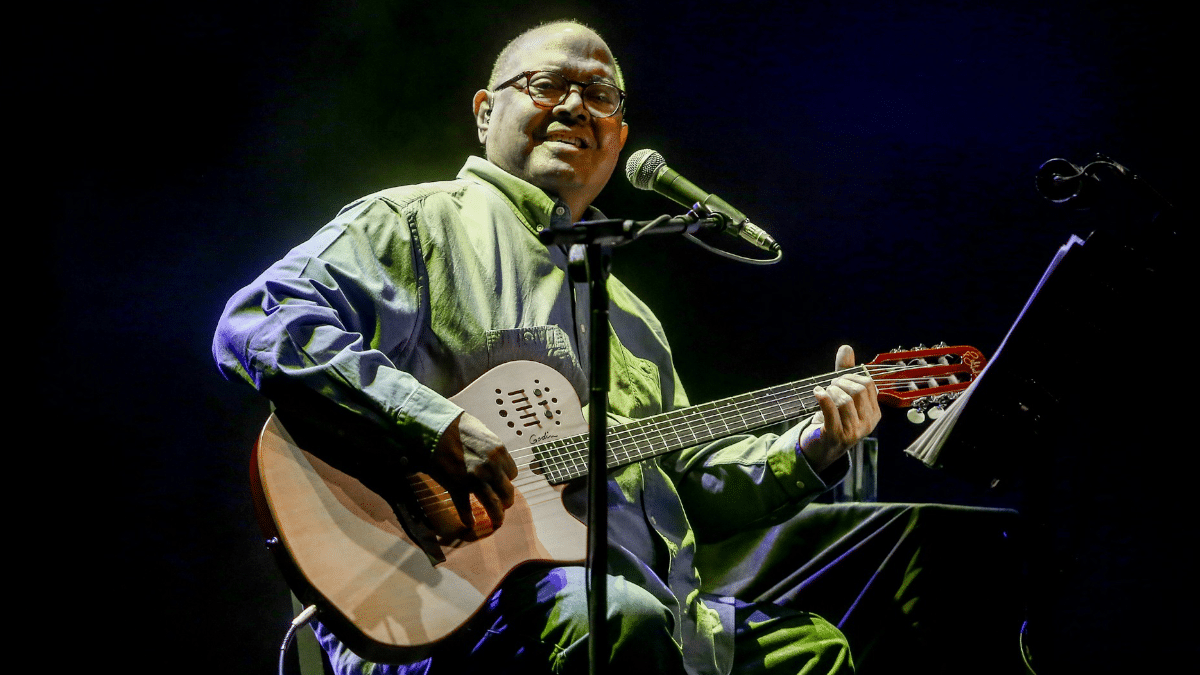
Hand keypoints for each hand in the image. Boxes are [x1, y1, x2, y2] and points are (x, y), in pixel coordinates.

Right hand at [431, 412, 517, 534]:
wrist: (435, 428)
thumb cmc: (457, 427)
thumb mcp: (483, 433)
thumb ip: (492, 448)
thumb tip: (496, 458)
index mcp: (499, 453)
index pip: (512, 473)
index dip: (507, 479)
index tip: (501, 482)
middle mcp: (491, 468)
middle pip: (507, 492)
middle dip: (506, 500)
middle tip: (504, 505)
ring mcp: (475, 480)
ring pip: (493, 504)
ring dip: (496, 515)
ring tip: (497, 521)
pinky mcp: (457, 487)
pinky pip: (465, 507)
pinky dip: (468, 517)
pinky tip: (470, 523)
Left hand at [799, 345, 880, 472]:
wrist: (822, 448)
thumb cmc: (834, 419)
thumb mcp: (842, 395)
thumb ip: (845, 372)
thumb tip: (846, 348)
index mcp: (874, 413)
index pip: (868, 384)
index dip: (851, 376)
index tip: (839, 379)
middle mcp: (868, 423)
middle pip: (858, 391)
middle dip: (841, 382)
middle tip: (830, 385)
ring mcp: (854, 431)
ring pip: (844, 400)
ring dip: (830, 391)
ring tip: (823, 393)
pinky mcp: (837, 436)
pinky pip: (831, 412)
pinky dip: (822, 398)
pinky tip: (816, 392)